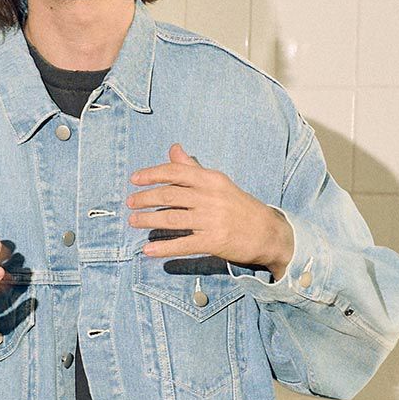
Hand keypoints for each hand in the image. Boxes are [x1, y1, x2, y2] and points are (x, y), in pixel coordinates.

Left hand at [128, 144, 293, 277]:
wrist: (268, 232)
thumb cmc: (239, 206)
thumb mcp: (218, 183)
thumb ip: (193, 168)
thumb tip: (173, 148)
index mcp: (211, 179)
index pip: (176, 171)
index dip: (152, 174)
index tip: (134, 179)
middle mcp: (210, 197)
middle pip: (169, 195)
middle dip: (145, 198)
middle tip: (130, 203)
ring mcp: (212, 220)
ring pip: (172, 219)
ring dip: (148, 221)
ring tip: (133, 222)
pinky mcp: (214, 241)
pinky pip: (183, 244)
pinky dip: (163, 248)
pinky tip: (147, 250)